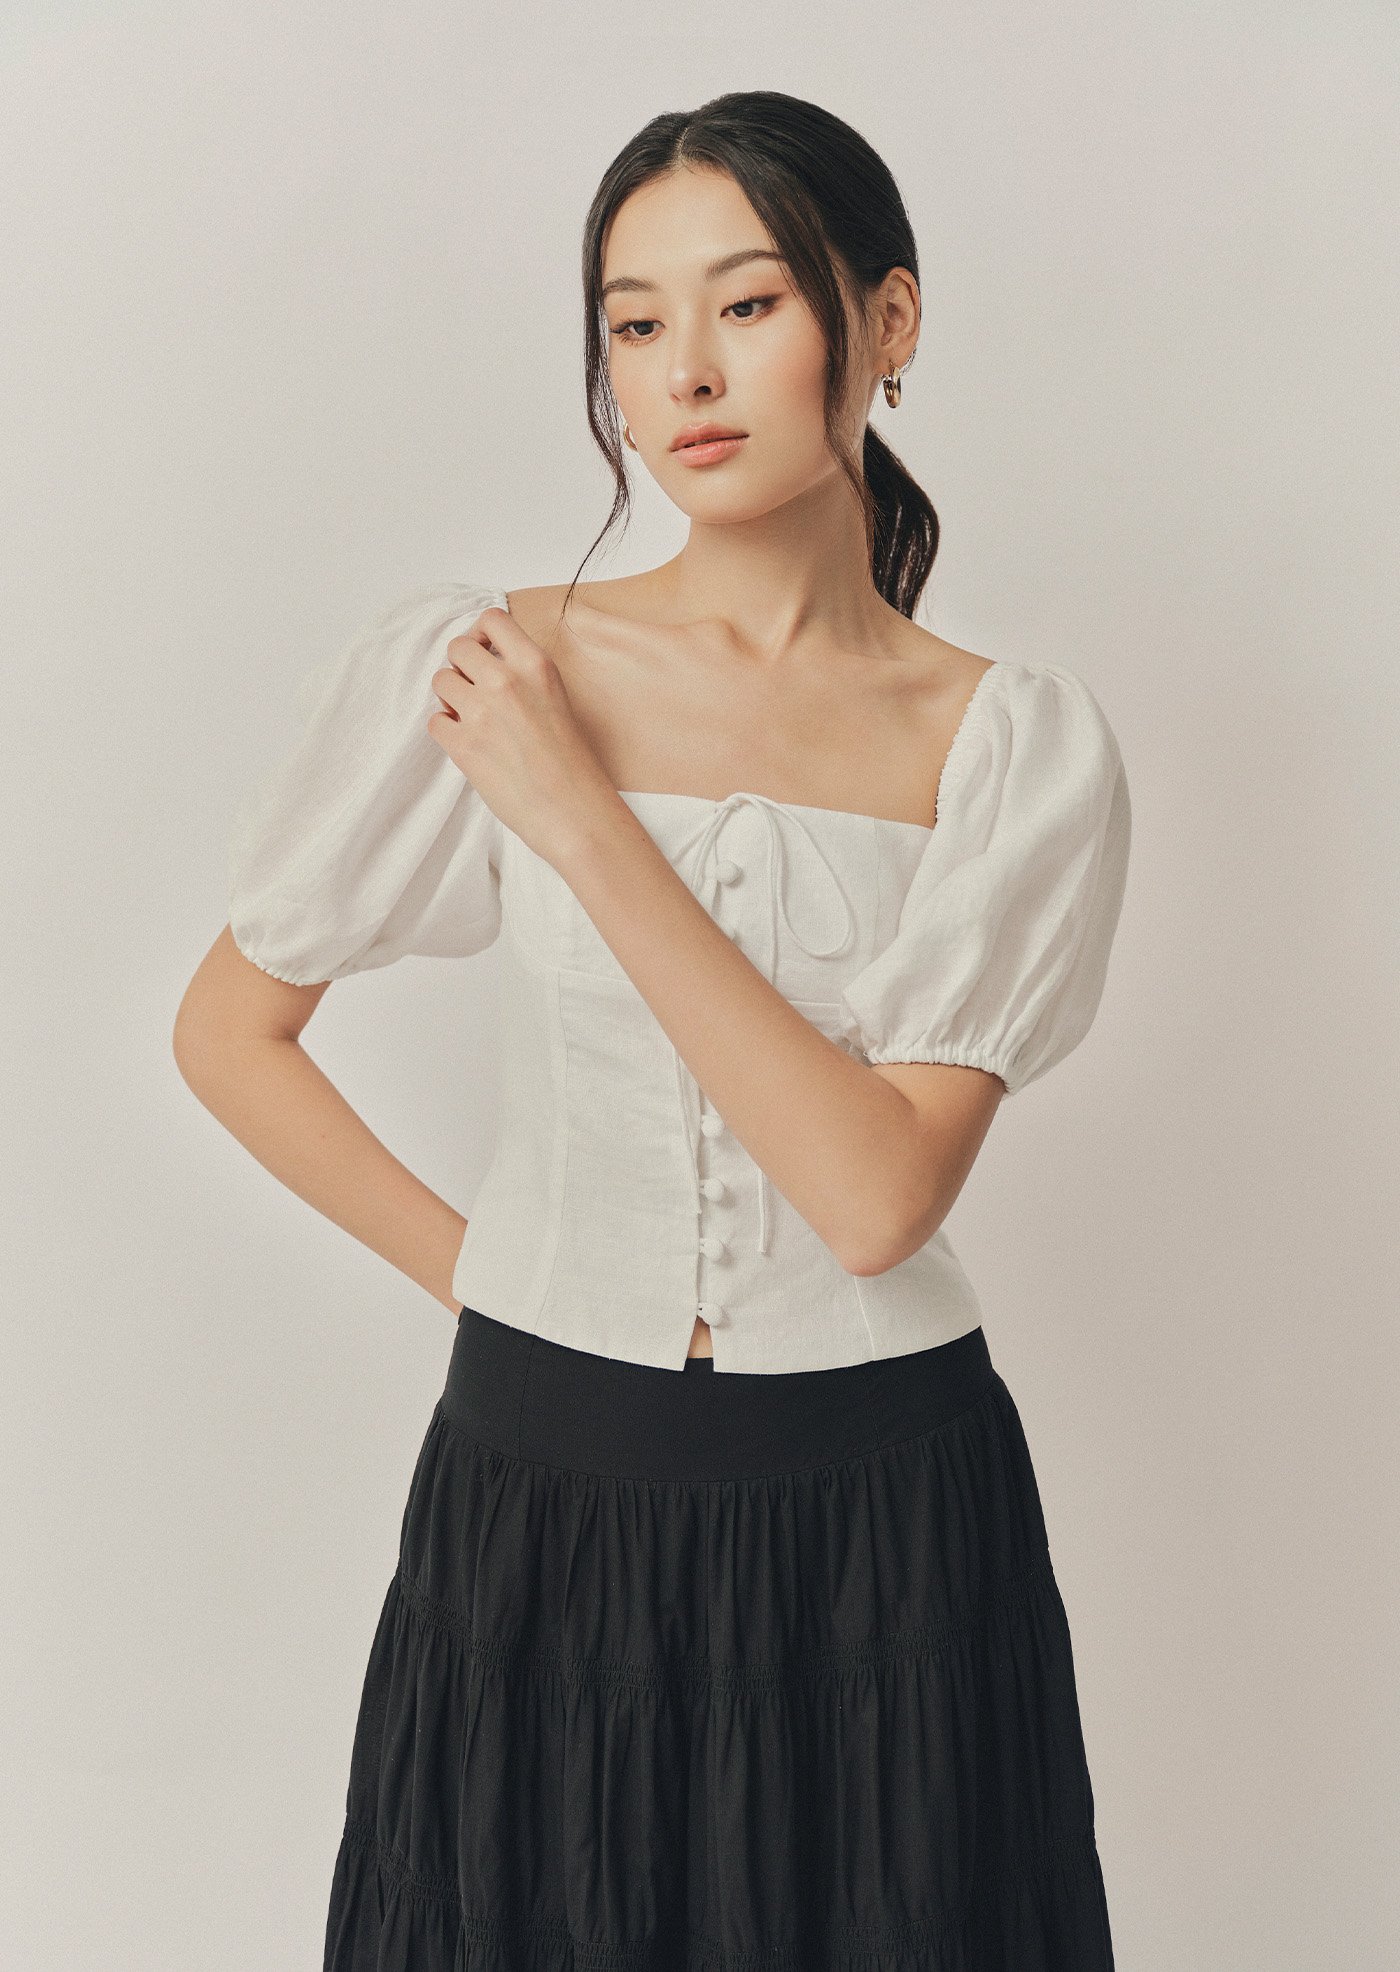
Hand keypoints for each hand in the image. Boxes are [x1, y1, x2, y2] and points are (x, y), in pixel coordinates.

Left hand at [426, 606, 623, 867]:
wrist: (573, 811)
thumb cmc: (572, 763)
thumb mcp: (557, 700)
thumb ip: (524, 676)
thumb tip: (488, 665)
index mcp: (535, 666)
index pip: (491, 619)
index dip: (481, 635)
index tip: (484, 653)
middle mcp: (506, 681)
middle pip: (457, 647)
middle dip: (461, 667)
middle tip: (474, 690)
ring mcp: (481, 712)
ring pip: (440, 681)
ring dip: (450, 698)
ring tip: (471, 718)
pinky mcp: (463, 745)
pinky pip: (434, 721)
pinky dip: (446, 731)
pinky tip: (468, 742)